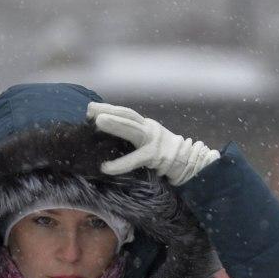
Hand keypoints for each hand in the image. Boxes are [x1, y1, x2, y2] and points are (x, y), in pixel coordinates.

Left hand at [87, 102, 219, 185]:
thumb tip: (105, 139)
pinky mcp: (155, 156)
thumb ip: (131, 138)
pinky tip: (106, 168)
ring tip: (98, 122)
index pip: (125, 114)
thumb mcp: (147, 142)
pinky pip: (135, 159)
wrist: (189, 163)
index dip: (109, 109)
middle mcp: (149, 128)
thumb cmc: (163, 156)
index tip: (90, 109)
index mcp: (145, 125)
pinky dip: (120, 164)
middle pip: (127, 115)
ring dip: (115, 124)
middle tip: (89, 110)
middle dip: (108, 110)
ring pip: (132, 129)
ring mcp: (153, 141)